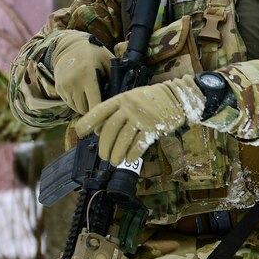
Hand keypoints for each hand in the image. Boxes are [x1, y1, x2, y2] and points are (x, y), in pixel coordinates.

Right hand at [49, 35, 114, 115]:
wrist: (69, 45)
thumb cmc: (93, 53)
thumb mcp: (107, 61)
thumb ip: (114, 77)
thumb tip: (121, 96)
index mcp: (87, 74)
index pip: (94, 102)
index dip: (101, 112)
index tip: (107, 118)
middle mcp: (73, 81)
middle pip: (85, 108)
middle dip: (93, 110)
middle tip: (101, 106)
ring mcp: (64, 86)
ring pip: (76, 108)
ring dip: (85, 107)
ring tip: (92, 99)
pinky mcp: (58, 88)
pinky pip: (69, 103)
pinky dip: (76, 103)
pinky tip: (82, 94)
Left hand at [69, 80, 197, 166]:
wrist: (179, 97)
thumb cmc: (151, 100)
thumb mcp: (132, 98)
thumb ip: (116, 111)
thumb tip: (98, 131)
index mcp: (121, 99)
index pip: (101, 111)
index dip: (88, 122)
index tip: (80, 133)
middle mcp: (129, 107)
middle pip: (110, 130)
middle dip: (104, 146)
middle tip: (103, 156)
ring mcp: (142, 117)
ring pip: (123, 139)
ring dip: (116, 154)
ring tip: (114, 161)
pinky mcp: (154, 127)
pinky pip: (139, 144)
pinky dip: (132, 154)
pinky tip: (129, 158)